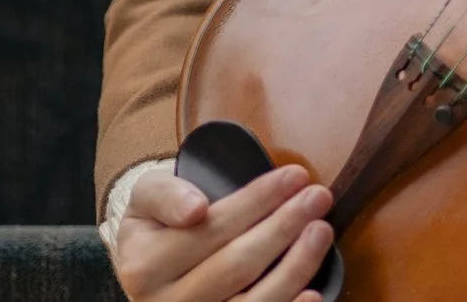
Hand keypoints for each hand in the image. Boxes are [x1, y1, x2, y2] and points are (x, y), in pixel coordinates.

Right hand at [112, 163, 333, 301]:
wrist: (145, 275)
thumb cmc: (156, 229)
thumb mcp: (146, 200)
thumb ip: (166, 195)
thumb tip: (195, 209)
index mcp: (145, 265)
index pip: (213, 227)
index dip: (258, 200)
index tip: (295, 175)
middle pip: (237, 264)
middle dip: (284, 227)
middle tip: (319, 197)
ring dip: (295, 267)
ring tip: (322, 232)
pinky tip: (313, 294)